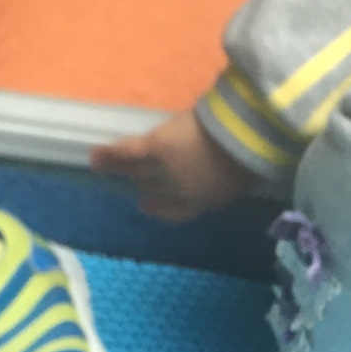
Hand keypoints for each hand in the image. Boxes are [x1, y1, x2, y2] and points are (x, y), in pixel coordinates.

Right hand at [90, 110, 258, 221]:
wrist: (249, 140)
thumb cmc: (256, 158)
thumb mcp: (249, 176)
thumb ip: (233, 177)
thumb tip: (234, 172)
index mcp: (205, 201)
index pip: (175, 210)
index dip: (160, 209)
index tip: (147, 205)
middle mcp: (180, 191)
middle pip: (155, 187)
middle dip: (144, 185)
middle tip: (129, 180)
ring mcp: (166, 171)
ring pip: (139, 171)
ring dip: (120, 169)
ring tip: (99, 166)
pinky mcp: (155, 149)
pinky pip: (128, 154)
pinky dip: (109, 155)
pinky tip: (94, 157)